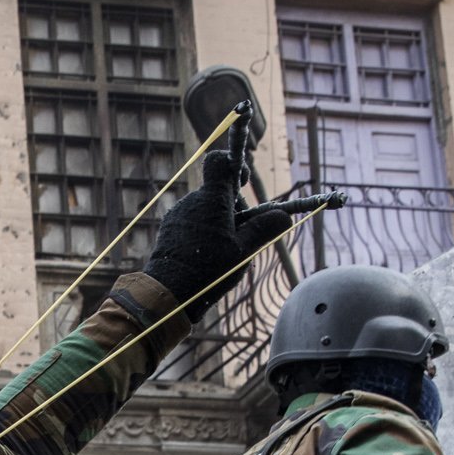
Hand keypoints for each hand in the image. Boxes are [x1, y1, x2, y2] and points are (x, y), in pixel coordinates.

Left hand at [142, 117, 299, 317]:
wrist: (169, 293)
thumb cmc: (208, 270)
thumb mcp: (244, 251)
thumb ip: (265, 229)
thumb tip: (285, 216)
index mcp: (211, 199)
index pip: (219, 161)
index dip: (234, 165)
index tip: (244, 181)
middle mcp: (192, 200)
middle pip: (217, 190)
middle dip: (233, 206)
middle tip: (242, 232)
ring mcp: (179, 214)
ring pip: (206, 207)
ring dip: (219, 221)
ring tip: (223, 249)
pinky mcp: (170, 228)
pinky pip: (193, 220)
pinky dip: (204, 230)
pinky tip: (207, 254)